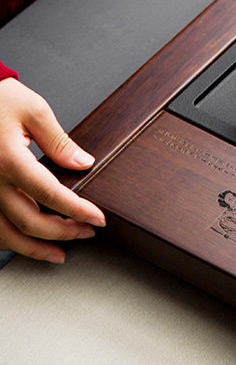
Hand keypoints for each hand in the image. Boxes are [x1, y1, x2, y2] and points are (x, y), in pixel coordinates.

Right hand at [0, 78, 104, 262]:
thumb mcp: (35, 111)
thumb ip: (60, 141)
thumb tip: (84, 163)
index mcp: (9, 160)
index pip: (51, 195)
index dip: (77, 210)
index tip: (98, 219)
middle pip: (28, 222)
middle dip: (62, 232)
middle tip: (87, 233)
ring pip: (4, 234)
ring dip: (33, 247)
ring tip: (58, 253)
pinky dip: (7, 240)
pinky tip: (25, 243)